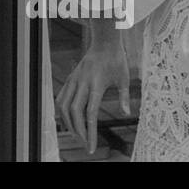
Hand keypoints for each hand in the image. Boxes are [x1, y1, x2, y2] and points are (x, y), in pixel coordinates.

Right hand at [55, 35, 131, 154]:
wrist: (103, 41)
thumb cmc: (117, 60)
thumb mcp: (124, 78)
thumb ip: (124, 97)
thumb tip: (127, 114)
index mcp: (96, 84)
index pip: (89, 114)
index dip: (89, 132)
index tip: (91, 147)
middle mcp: (82, 82)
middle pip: (74, 112)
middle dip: (78, 131)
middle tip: (85, 144)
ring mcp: (74, 79)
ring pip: (63, 105)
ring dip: (68, 123)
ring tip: (77, 134)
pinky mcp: (70, 78)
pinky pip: (61, 97)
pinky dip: (62, 111)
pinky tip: (69, 120)